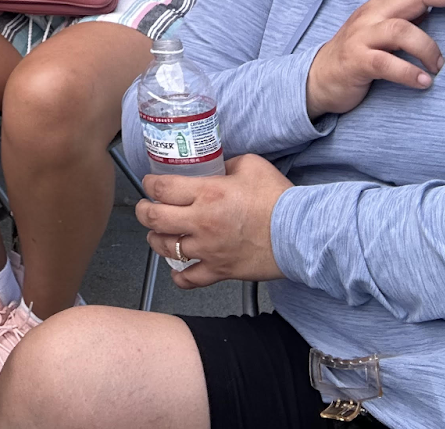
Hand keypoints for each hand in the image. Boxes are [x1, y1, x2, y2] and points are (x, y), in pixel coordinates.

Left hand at [136, 155, 290, 288]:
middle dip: (143, 212)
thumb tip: (215, 169)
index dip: (149, 184)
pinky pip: (189, 279)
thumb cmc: (279, 199)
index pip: (161, 188)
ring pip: (165, 248)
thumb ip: (226, 165)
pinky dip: (179, 275)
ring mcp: (209, 249)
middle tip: (145, 208)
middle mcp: (202, 221)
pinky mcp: (220, 270)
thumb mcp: (250, 165)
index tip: (150, 184)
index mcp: (207, 193)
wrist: (302, 233)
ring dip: (156, 240)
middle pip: (153, 219)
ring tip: (158, 235)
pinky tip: (178, 269)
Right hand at [305, 0, 444, 118]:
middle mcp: (371, 15)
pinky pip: (386, 64)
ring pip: (400, 30)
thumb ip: (409, 16)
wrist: (320, 78)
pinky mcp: (357, 61)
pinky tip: (424, 82)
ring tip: (438, 65)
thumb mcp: (384, 28)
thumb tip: (444, 4)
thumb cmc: (360, 53)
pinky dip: (409, 73)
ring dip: (428, 47)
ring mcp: (362, 37)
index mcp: (381, 5)